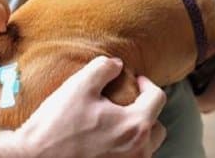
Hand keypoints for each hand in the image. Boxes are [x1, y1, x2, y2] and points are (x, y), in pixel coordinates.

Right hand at [0, 57, 166, 157]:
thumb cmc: (57, 125)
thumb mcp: (79, 86)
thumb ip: (103, 68)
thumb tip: (117, 65)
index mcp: (135, 126)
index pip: (157, 98)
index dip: (146, 83)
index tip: (135, 80)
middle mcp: (138, 151)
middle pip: (157, 127)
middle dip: (146, 111)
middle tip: (128, 102)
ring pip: (145, 147)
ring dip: (137, 132)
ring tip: (116, 122)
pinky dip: (124, 147)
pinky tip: (105, 139)